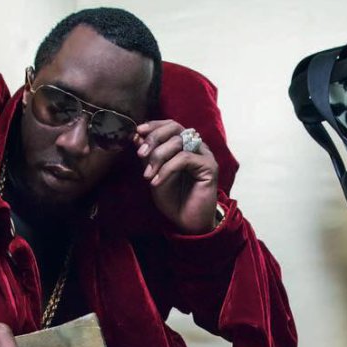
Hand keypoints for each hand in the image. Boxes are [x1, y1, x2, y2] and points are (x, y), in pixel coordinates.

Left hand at [135, 119, 218, 233]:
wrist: (187, 222)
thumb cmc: (173, 199)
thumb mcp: (154, 174)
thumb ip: (147, 155)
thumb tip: (136, 135)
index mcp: (183, 145)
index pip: (170, 125)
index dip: (153, 125)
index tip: (137, 132)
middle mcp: (195, 146)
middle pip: (174, 127)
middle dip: (154, 138)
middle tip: (140, 154)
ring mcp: (204, 155)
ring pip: (178, 142)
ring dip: (158, 157)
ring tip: (148, 175)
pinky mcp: (209, 166)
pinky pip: (184, 158)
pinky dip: (167, 169)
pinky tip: (157, 182)